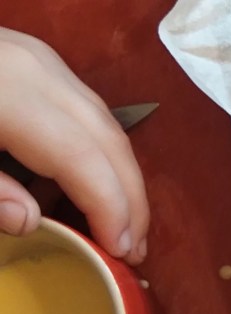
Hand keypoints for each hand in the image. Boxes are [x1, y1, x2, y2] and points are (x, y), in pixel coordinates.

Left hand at [0, 28, 148, 263]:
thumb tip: (31, 220)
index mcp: (10, 95)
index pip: (83, 158)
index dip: (110, 206)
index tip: (119, 253)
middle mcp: (41, 71)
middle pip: (109, 140)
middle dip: (131, 198)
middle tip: (135, 250)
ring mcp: (43, 60)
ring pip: (107, 124)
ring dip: (124, 177)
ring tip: (125, 224)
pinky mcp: (38, 61)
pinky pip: (89, 111)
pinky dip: (103, 153)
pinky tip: (96, 183)